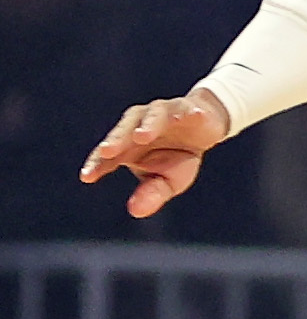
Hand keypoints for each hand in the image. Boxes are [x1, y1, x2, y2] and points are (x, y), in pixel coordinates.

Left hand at [80, 90, 231, 218]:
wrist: (205, 127)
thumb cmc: (179, 155)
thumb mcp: (168, 180)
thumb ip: (151, 193)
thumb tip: (135, 211)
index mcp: (128, 146)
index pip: (107, 155)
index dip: (97, 164)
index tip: (88, 177)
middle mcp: (140, 125)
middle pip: (124, 130)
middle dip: (116, 140)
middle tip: (107, 152)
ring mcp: (163, 113)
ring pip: (152, 115)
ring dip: (147, 125)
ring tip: (142, 137)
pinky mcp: (188, 107)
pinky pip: (186, 109)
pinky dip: (188, 112)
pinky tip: (193, 116)